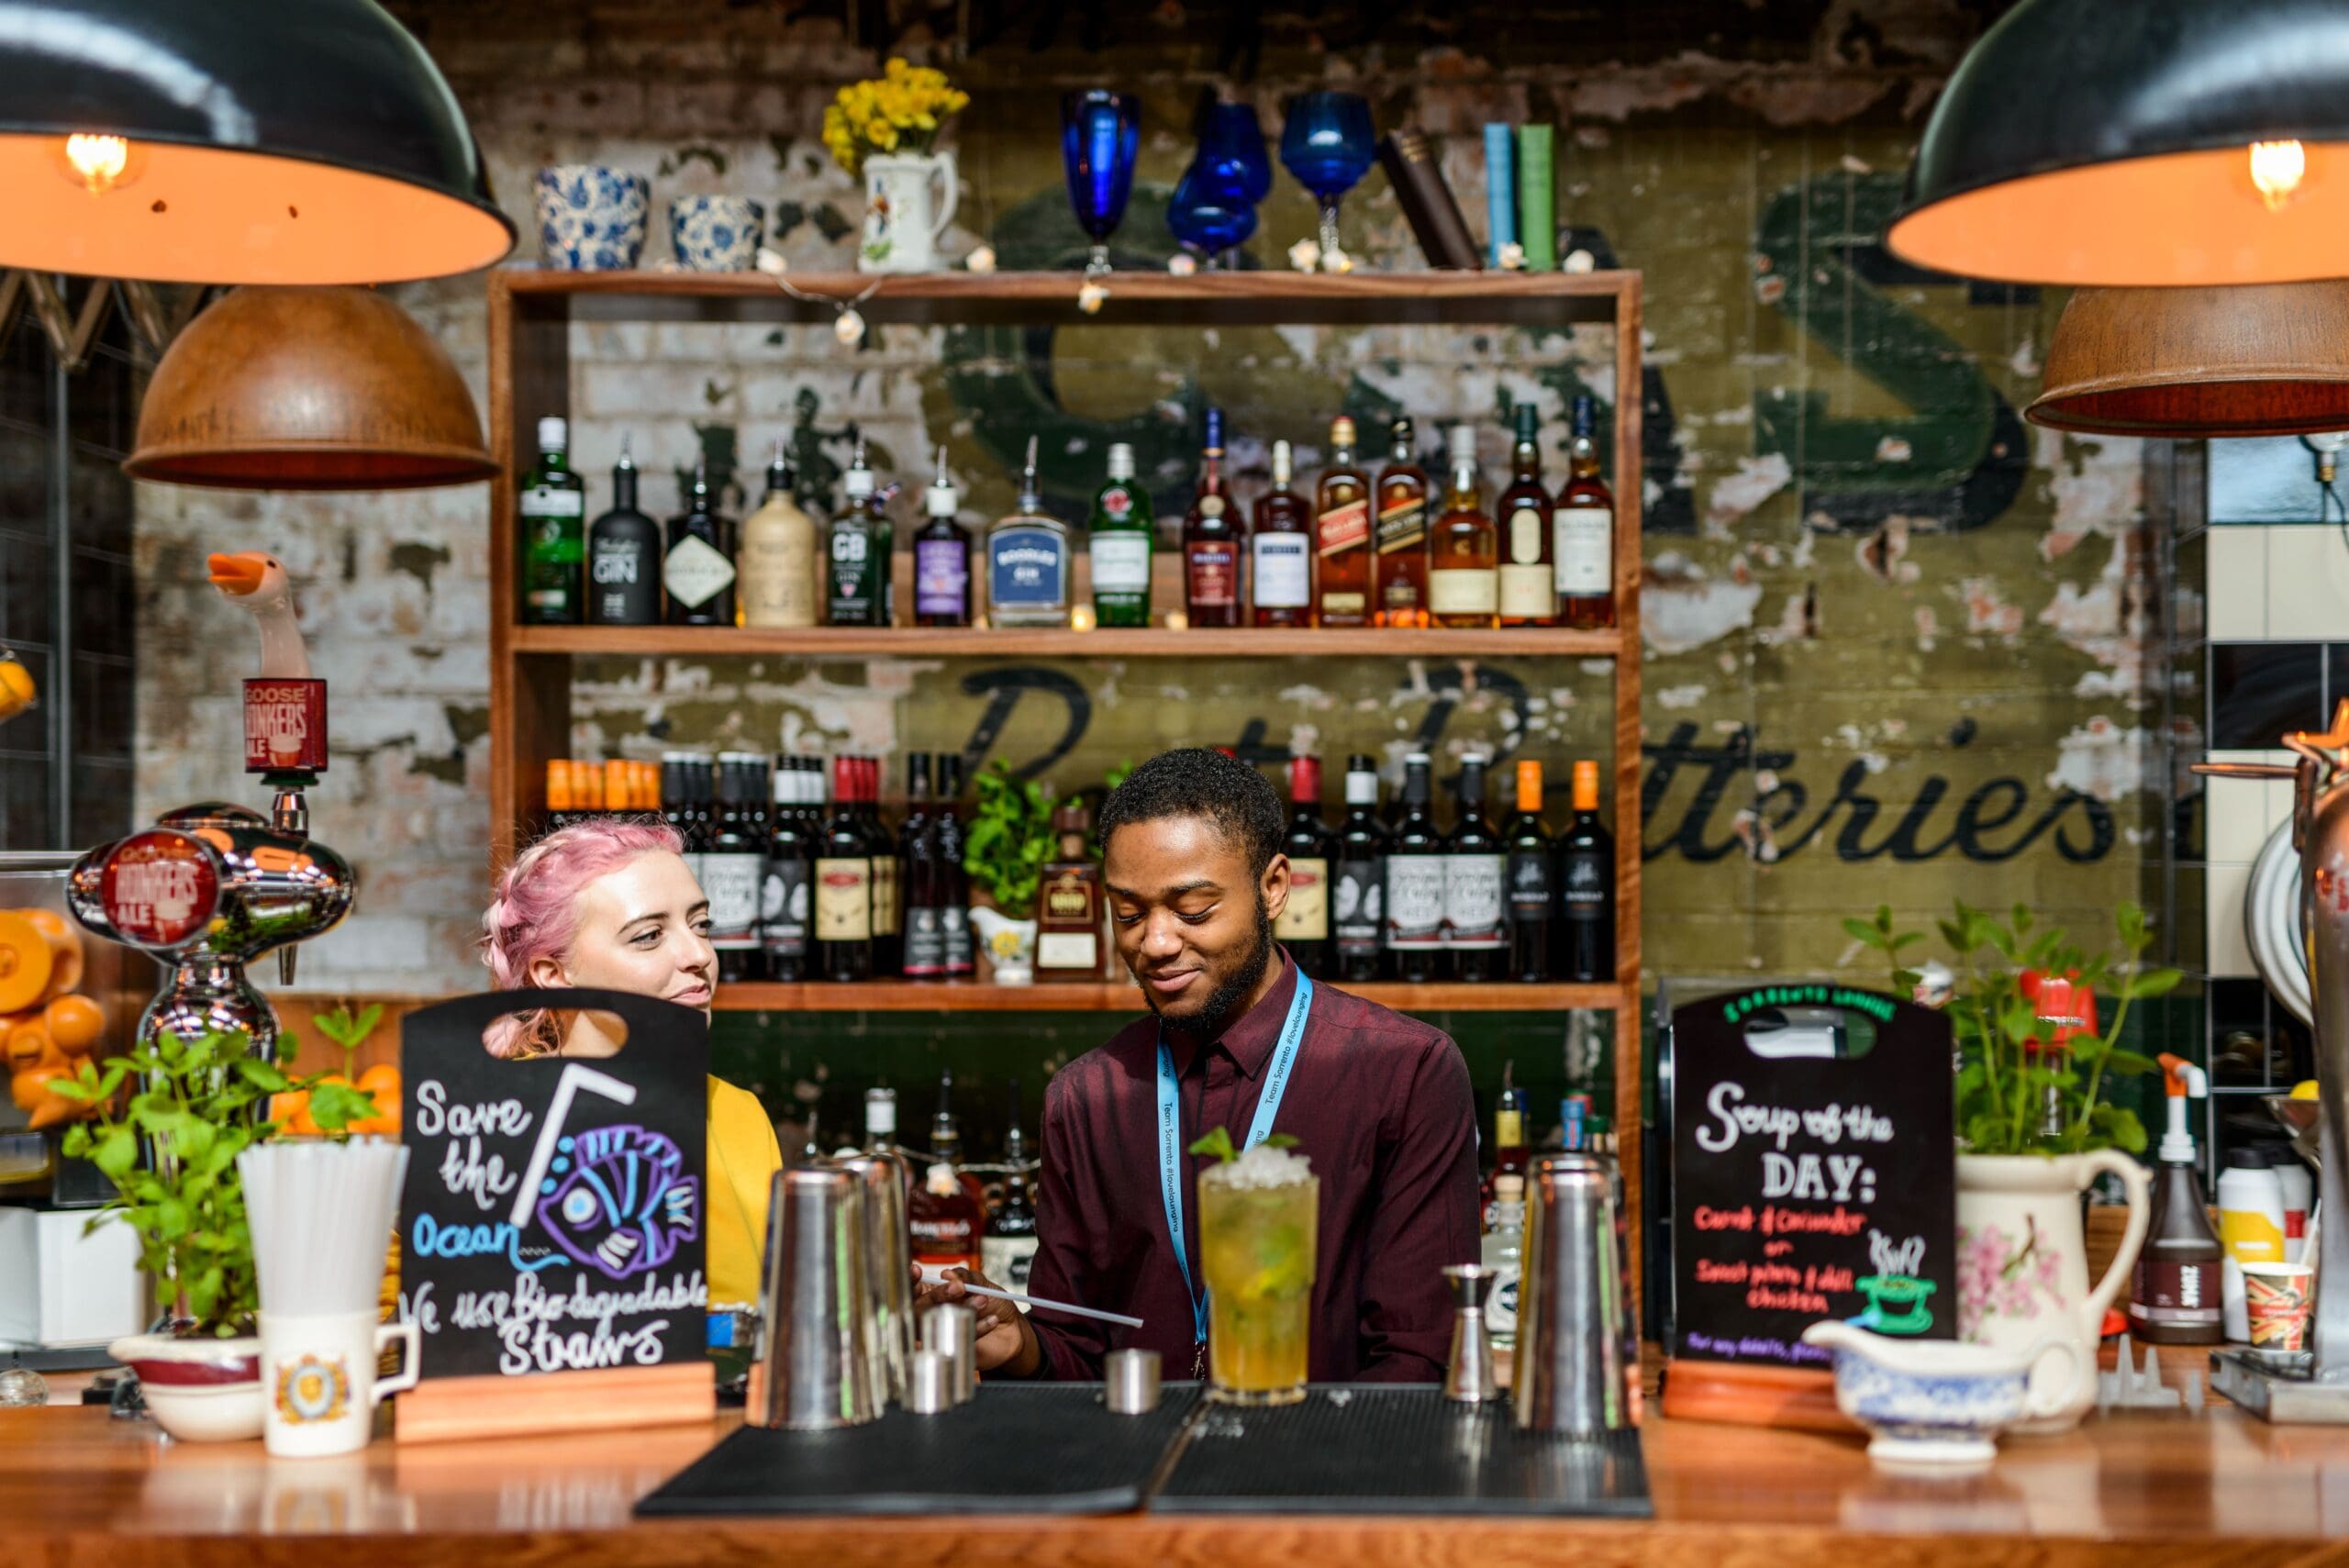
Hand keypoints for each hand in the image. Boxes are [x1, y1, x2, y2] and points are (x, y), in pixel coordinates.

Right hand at [911, 1264, 1038, 1374]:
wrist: (1013, 1328)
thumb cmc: (994, 1303)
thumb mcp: (982, 1283)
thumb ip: (965, 1277)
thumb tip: (946, 1274)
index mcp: (935, 1294)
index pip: (914, 1289)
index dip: (911, 1280)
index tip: (917, 1271)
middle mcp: (934, 1315)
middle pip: (920, 1308)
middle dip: (939, 1295)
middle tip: (959, 1287)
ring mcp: (942, 1333)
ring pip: (940, 1323)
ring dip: (963, 1309)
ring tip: (983, 1300)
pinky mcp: (955, 1350)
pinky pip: (960, 1338)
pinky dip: (978, 1327)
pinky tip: (992, 1319)